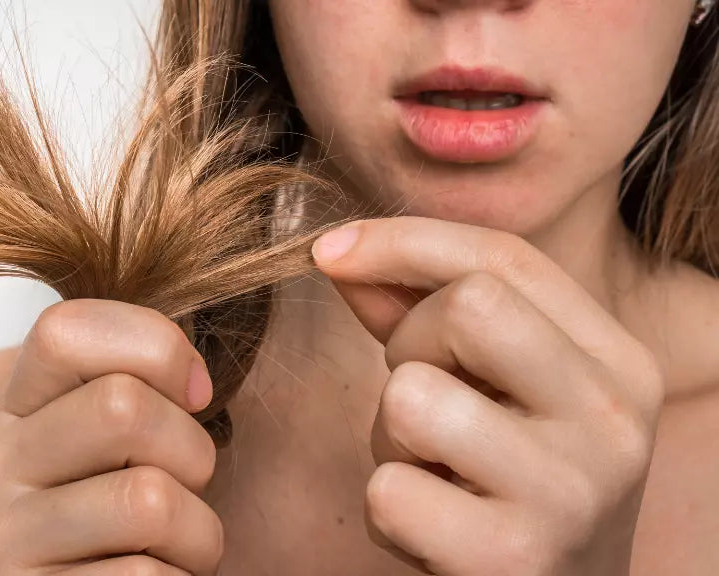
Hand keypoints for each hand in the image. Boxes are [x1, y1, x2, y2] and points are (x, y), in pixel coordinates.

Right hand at [0, 299, 222, 574]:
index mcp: (12, 415)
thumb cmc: (125, 528)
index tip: (195, 395)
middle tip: (186, 491)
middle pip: (121, 408)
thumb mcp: (117, 445)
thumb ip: (136, 390)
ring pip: (147, 501)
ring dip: (197, 534)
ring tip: (174, 551)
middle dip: (192, 452)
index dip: (157, 347)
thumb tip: (193, 382)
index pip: (66, 331)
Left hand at [312, 217, 663, 575]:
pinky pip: (390, 491)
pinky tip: (433, 529)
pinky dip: (388, 507)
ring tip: (433, 469)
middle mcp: (612, 418)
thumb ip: (422, 313)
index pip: (505, 258)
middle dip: (409, 343)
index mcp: (618, 361)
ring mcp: (570, 491)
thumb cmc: (511, 482)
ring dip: (393, 435)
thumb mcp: (494, 388)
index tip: (328, 250)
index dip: (402, 240)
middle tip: (423, 398)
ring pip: (414, 397)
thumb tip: (338, 252)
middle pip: (467, 306)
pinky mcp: (513, 559)